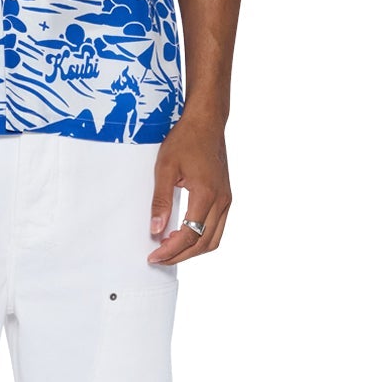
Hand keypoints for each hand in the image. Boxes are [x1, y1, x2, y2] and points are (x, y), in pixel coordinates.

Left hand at [147, 116, 230, 264]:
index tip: (154, 256)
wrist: (206, 123)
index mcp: (206, 195)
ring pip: (214, 238)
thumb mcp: (165, 168)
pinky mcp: (226, 196)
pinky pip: (218, 227)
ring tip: (171, 249)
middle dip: (181, 255)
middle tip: (159, 258)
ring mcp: (227, 199)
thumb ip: (161, 200)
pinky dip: (202, 237)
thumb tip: (155, 229)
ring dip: (193, 249)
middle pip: (204, 243)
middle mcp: (221, 201)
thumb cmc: (185, 140)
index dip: (171, 250)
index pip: (189, 235)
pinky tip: (184, 234)